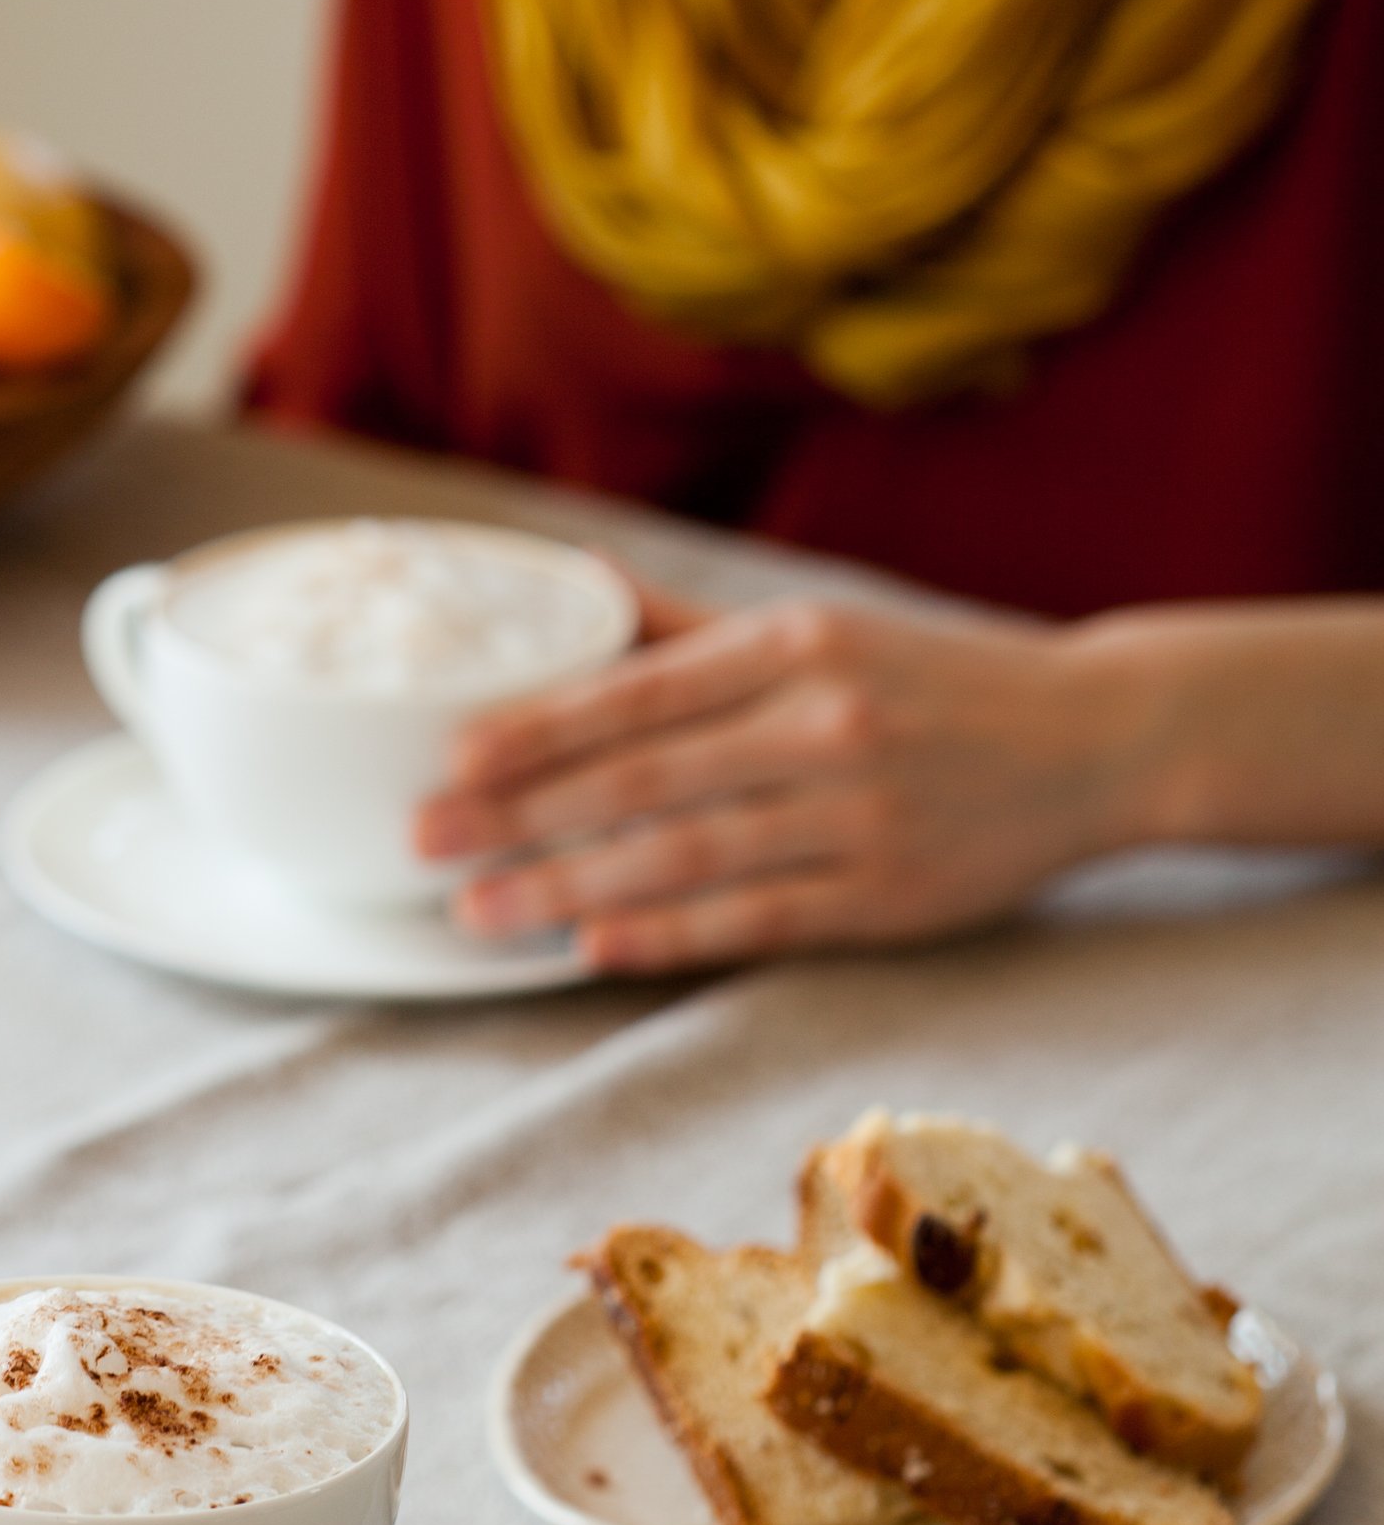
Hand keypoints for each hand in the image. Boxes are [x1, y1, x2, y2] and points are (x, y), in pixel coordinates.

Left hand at [416, 579, 1168, 971]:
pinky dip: (670, 933)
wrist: (1095, 739)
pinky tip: (590, 944)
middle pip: (645, 776)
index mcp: (797, 642)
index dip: (538, 728)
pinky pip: (755, 917)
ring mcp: (858, 811)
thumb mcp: (819, 626)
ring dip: (570, 884)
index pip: (640, 690)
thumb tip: (571, 581)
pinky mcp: (887, 892)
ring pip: (687, 854)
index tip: (451, 756)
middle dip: (523, 812)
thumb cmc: (930, 680)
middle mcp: (824, 721)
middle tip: (428, 841)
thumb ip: (688, 625)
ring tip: (479, 910)